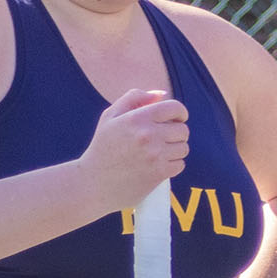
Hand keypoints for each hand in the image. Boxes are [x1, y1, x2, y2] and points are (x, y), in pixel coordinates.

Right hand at [79, 88, 191, 208]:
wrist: (93, 183)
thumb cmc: (103, 147)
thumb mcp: (110, 116)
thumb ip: (134, 98)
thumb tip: (162, 94)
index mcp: (137, 118)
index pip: (175, 108)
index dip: (180, 113)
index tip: (176, 119)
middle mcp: (148, 135)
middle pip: (183, 129)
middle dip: (177, 133)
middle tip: (164, 139)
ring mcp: (155, 155)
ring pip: (183, 148)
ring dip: (175, 150)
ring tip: (159, 153)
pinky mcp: (159, 173)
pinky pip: (180, 164)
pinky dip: (173, 165)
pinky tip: (159, 165)